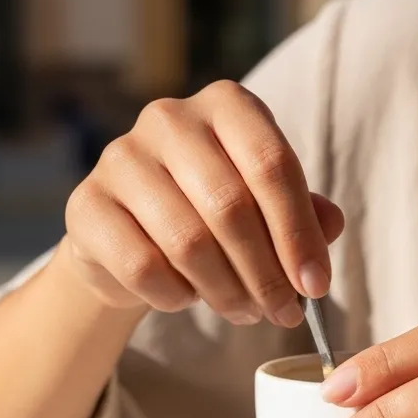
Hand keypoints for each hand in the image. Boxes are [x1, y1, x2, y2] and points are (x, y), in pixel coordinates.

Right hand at [58, 81, 344, 327]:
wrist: (128, 233)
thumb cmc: (212, 211)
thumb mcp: (267, 204)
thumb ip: (305, 212)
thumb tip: (331, 225)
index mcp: (227, 104)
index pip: (273, 165)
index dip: (299, 233)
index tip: (316, 286)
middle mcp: (170, 118)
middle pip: (231, 206)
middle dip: (267, 272)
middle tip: (284, 313)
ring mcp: (120, 157)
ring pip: (188, 242)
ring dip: (227, 291)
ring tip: (245, 311)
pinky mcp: (85, 204)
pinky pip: (143, 267)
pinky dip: (176, 296)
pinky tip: (188, 298)